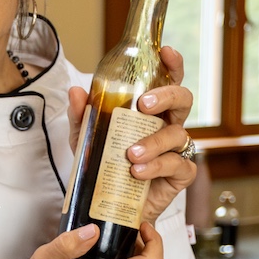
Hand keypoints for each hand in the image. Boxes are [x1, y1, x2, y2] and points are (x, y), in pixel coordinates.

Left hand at [67, 45, 195, 223]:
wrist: (108, 206)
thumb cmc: (104, 167)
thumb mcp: (85, 140)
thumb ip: (81, 117)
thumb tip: (76, 92)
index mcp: (152, 111)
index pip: (168, 81)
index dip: (172, 64)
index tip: (166, 52)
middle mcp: (168, 125)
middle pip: (183, 99)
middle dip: (167, 96)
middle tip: (144, 105)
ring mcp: (177, 150)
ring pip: (177, 135)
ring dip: (153, 142)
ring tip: (130, 154)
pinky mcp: (180, 175)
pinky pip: (178, 165)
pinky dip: (157, 166)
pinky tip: (138, 172)